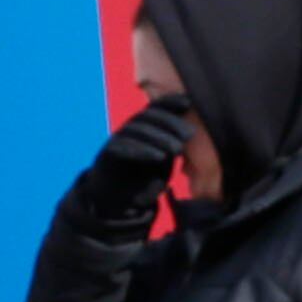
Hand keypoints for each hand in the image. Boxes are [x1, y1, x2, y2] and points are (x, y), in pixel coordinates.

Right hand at [81, 97, 194, 214]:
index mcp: (142, 126)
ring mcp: (116, 140)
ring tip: (178, 150)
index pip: (155, 108)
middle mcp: (128, 129)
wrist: (118, 199)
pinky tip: (158, 156)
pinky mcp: (106, 154)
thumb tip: (194, 132)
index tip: (188, 103)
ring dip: (159, 137)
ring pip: (135, 130)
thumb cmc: (146, 177)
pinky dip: (142, 151)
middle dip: (170, 123)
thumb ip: (175, 146)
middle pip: (147, 116)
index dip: (170, 102)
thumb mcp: (166, 159)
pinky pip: (122, 147)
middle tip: (189, 135)